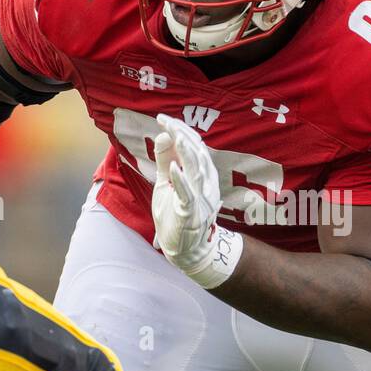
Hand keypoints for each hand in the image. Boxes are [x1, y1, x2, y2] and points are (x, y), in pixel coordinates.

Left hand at [151, 114, 241, 288]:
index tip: (163, 118)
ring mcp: (201, 200)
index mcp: (203, 175)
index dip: (180, 130)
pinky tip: (172, 168)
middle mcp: (207, 185)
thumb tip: (164, 135)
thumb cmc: (176, 215)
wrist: (185, 251)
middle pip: (198, 154)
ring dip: (185, 152)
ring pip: (197, 171)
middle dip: (182, 135)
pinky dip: (181, 181)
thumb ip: (165, 160)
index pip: (195, 146)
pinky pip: (188, 195)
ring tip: (175, 135)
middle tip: (166, 121)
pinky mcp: (191, 214)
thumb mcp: (166, 183)